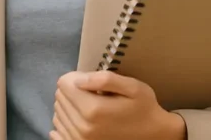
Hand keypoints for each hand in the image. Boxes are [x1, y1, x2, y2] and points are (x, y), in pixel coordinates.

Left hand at [50, 71, 185, 139]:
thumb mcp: (132, 87)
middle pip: (60, 97)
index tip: (90, 81)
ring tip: (89, 106)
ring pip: (58, 113)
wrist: (152, 136)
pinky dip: (64, 122)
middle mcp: (82, 126)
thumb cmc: (143, 108)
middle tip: (92, 93)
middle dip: (72, 90)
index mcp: (93, 109)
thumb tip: (79, 80)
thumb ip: (105, 79)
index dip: (77, 77)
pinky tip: (79, 120)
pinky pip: (57, 131)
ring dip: (69, 106)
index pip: (64, 83)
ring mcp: (79, 139)